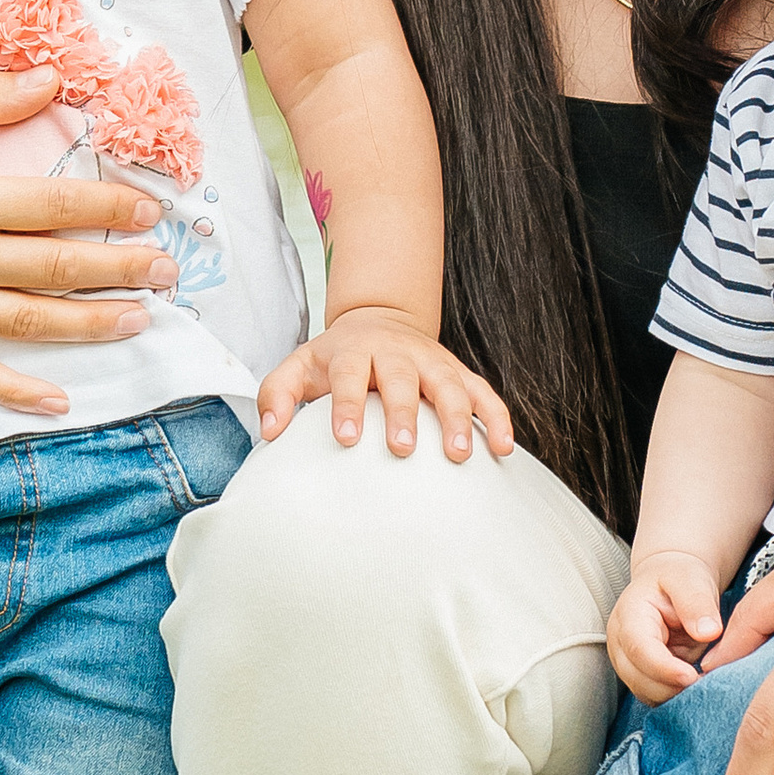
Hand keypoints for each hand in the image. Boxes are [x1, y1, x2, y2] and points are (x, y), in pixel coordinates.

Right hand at [0, 141, 179, 419]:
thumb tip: (49, 82)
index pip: (57, 204)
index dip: (111, 206)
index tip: (152, 208)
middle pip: (57, 265)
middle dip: (121, 268)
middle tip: (169, 269)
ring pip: (28, 320)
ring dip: (91, 322)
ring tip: (141, 319)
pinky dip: (15, 390)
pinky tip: (59, 399)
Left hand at [255, 306, 514, 463]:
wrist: (379, 320)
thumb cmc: (335, 358)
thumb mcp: (299, 366)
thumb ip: (278, 395)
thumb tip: (270, 434)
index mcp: (354, 351)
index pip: (349, 375)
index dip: (348, 405)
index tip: (347, 438)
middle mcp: (396, 352)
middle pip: (402, 379)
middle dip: (404, 412)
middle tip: (402, 448)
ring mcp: (432, 362)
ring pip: (449, 385)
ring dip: (458, 418)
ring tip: (460, 455)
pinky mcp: (459, 373)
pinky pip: (483, 393)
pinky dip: (497, 418)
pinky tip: (503, 449)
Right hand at [606, 552, 726, 703]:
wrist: (671, 585)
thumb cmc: (680, 579)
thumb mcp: (691, 580)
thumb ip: (697, 602)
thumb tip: (708, 632)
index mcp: (629, 615)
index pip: (640, 650)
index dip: (665, 668)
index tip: (692, 676)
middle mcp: (620, 643)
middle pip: (638, 679)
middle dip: (672, 687)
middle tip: (707, 681)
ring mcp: (627, 662)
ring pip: (646, 693)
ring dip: (674, 694)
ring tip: (704, 680)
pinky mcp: (640, 676)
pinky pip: (655, 696)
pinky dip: (674, 696)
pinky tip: (695, 684)